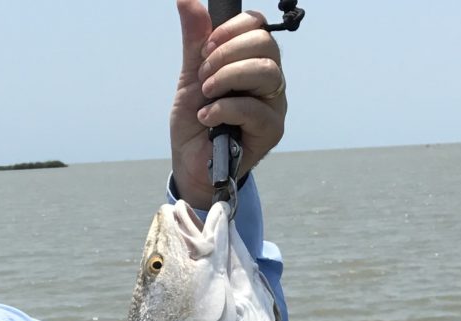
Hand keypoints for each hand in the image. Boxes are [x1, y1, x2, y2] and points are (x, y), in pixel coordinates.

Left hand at [171, 1, 286, 210]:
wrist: (191, 163)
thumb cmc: (195, 122)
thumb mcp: (191, 77)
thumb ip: (194, 41)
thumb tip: (186, 0)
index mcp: (252, 61)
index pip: (257, 26)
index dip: (231, 30)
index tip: (205, 49)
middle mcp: (269, 80)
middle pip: (266, 44)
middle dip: (227, 54)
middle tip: (203, 75)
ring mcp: (274, 105)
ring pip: (267, 72)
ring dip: (229, 77)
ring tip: (206, 93)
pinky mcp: (271, 131)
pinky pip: (255, 109)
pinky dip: (225, 108)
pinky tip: (207, 116)